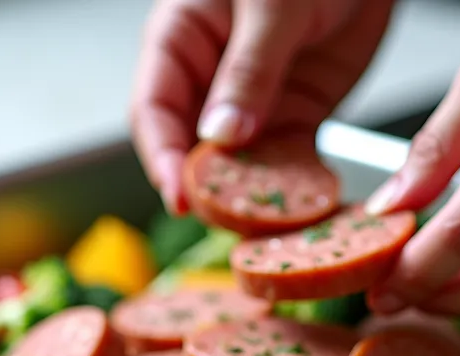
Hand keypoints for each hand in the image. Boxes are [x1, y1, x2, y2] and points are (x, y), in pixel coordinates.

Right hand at [131, 0, 394, 212]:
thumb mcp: (273, 3)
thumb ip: (248, 70)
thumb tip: (221, 136)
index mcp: (182, 40)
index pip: (155, 111)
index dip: (163, 159)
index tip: (181, 198)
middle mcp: (211, 79)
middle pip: (192, 151)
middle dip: (207, 190)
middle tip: (227, 222)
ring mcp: (253, 104)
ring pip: (239, 167)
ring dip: (251, 200)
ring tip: (267, 229)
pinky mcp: (295, 117)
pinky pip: (287, 164)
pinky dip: (294, 189)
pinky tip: (303, 210)